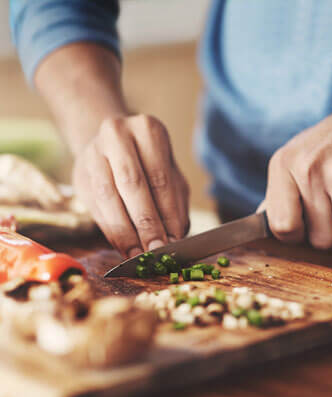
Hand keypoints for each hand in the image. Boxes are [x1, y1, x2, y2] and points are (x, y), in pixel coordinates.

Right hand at [73, 115, 189, 256]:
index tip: (173, 241)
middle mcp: (117, 134)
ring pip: (108, 196)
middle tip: (156, 250)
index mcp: (148, 130)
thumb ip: (175, 204)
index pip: (160, 178)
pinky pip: (95, 206)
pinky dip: (111, 230)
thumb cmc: (149, 164)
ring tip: (139, 254)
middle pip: (132, 183)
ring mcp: (93, 152)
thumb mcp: (170, 176)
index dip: (167, 213)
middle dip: (146, 223)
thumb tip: (175, 238)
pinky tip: (123, 247)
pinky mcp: (79, 173)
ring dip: (125, 231)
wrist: (112, 146)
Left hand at [258, 90, 331, 248]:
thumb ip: (277, 192)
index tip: (305, 228)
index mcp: (282, 165)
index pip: (281, 226)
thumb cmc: (330, 142)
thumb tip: (259, 221)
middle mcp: (307, 169)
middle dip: (331, 231)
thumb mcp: (294, 158)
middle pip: (320, 239)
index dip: (296, 236)